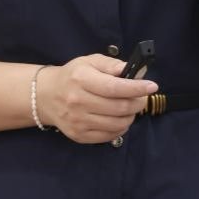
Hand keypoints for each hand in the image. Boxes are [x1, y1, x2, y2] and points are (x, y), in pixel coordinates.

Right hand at [35, 54, 157, 143]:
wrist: (47, 96)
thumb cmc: (72, 76)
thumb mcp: (89, 62)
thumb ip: (111, 65)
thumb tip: (132, 70)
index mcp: (81, 79)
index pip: (114, 87)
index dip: (136, 88)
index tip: (152, 86)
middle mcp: (78, 101)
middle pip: (119, 107)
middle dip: (138, 102)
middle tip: (142, 97)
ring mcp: (78, 121)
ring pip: (117, 124)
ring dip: (131, 116)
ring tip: (130, 107)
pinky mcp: (79, 135)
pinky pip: (109, 135)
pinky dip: (121, 127)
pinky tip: (119, 117)